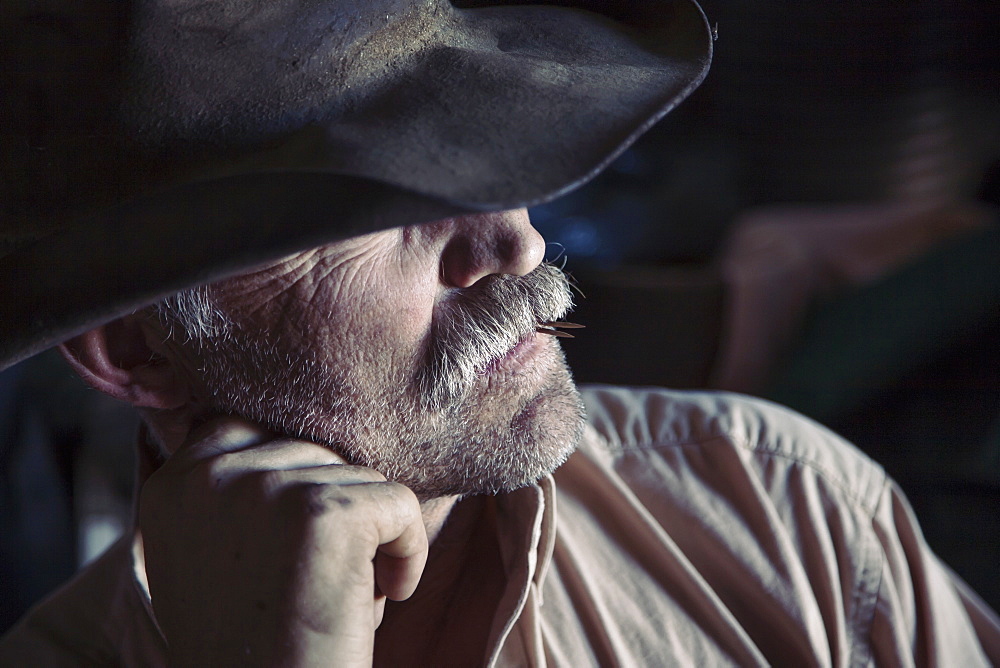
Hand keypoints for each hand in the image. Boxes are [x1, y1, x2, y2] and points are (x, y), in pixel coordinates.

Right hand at [138, 417, 427, 666]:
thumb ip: (233, 492)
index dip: (293, 486)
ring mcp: (266, 490)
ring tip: (328, 600)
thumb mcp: (214, 556)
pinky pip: (401, 504)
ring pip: (362, 479)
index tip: (289, 553)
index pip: (252, 428)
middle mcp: (209, 477)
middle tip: (306, 589)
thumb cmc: (255, 647)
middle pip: (316, 453)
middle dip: (331, 518)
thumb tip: (299, 439)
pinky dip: (408, 556)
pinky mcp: (326, 514)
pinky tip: (377, 603)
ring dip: (366, 542)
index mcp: (174, 484)